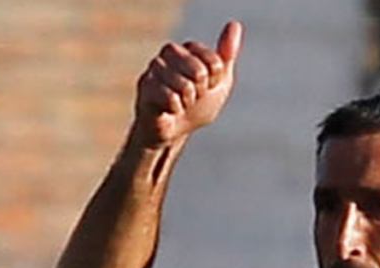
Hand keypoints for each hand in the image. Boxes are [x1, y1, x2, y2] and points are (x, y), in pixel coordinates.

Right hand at [133, 20, 243, 147]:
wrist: (175, 131)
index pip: (213, 61)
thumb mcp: (219, 82)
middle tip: (193, 97)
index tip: (207, 88)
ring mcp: (155, 68)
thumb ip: (226, 55)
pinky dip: (176, 109)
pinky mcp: (144, 87)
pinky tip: (170, 109)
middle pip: (199, 71)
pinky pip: (170, 98)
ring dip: (188, 102)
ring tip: (181, 103)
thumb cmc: (197, 105)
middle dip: (201, 91)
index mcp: (188, 49)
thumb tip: (235, 25)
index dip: (214, 82)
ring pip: (184, 86)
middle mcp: (169, 53)